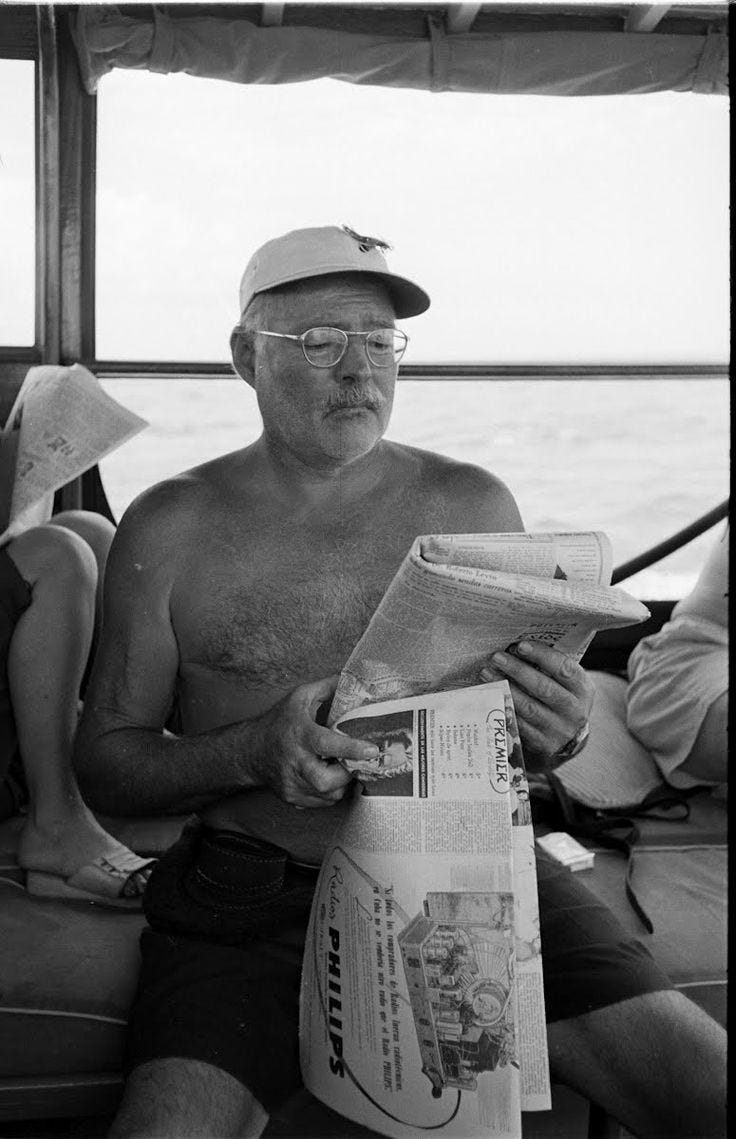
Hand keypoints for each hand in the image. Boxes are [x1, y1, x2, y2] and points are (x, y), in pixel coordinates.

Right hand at [251, 675, 379, 807]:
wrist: (250, 750)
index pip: (327, 744)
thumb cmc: (278, 722)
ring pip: (328, 795)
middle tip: (351, 761)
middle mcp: (294, 761)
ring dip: (341, 783)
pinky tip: (328, 776)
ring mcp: (291, 782)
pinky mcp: (291, 797)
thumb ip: (327, 688)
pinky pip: (321, 802)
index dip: (351, 748)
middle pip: (326, 780)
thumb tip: (352, 679)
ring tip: (339, 767)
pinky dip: (331, 791)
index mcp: (299, 734)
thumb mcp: (300, 697)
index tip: (372, 749)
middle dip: (346, 773)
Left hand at [480, 641, 593, 768]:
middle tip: (497, 657)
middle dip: (517, 670)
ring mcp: (559, 730)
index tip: (519, 646)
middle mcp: (574, 711)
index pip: (564, 669)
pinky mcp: (542, 744)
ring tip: (487, 673)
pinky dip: (503, 708)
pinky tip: (490, 695)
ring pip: (528, 708)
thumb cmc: (561, 697)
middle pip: (543, 688)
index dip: (542, 656)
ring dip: (505, 688)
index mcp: (583, 689)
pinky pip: (519, 725)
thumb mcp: (566, 683)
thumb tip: (516, 647)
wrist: (568, 736)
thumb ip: (550, 667)